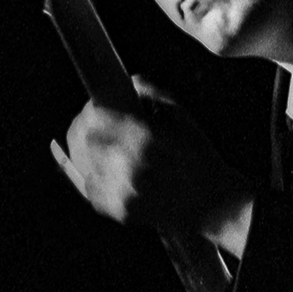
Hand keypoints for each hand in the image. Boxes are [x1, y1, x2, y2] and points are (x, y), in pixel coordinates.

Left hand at [51, 77, 254, 254]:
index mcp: (145, 137)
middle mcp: (129, 165)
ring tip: (100, 147)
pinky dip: (94, 177)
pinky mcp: (120, 211)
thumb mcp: (184, 119)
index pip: (95, 116)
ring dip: (87, 152)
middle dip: (82, 127)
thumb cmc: (199, 159)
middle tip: (87, 124)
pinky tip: (107, 170)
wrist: (211, 204)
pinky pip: (91, 188)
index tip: (94, 107)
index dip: (91, 108)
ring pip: (83, 164)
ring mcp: (122, 191)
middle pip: (81, 139)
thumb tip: (130, 80)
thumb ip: (154, 94)